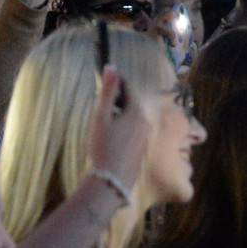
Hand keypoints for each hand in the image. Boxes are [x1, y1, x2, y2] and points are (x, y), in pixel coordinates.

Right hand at [87, 65, 151, 191]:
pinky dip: (123, 125)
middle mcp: (146, 122)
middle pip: (131, 102)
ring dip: (120, 112)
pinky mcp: (142, 148)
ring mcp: (145, 136)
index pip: (128, 88)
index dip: (116, 81)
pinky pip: (133, 130)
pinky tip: (111, 134)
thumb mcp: (101, 117)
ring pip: (133, 117)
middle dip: (117, 97)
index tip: (106, 76)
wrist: (112, 180)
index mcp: (136, 112)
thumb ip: (107, 92)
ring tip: (104, 116)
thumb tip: (112, 67)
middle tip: (102, 96)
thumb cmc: (103, 147)